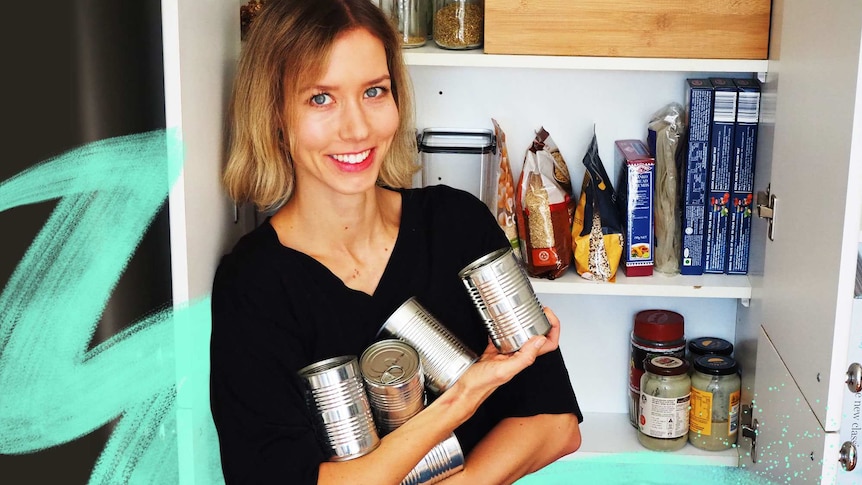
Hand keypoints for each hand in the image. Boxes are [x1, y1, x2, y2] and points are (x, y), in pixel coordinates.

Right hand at [442, 306, 562, 412]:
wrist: (464, 389)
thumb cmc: (482, 384)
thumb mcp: (505, 369)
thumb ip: (524, 357)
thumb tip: (540, 339)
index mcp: (524, 359)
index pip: (548, 343)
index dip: (553, 327)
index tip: (546, 314)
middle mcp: (518, 355)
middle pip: (538, 336)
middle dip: (541, 321)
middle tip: (538, 309)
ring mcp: (507, 353)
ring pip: (521, 334)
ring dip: (523, 322)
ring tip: (523, 311)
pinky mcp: (494, 351)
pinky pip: (502, 335)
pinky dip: (502, 326)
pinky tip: (498, 320)